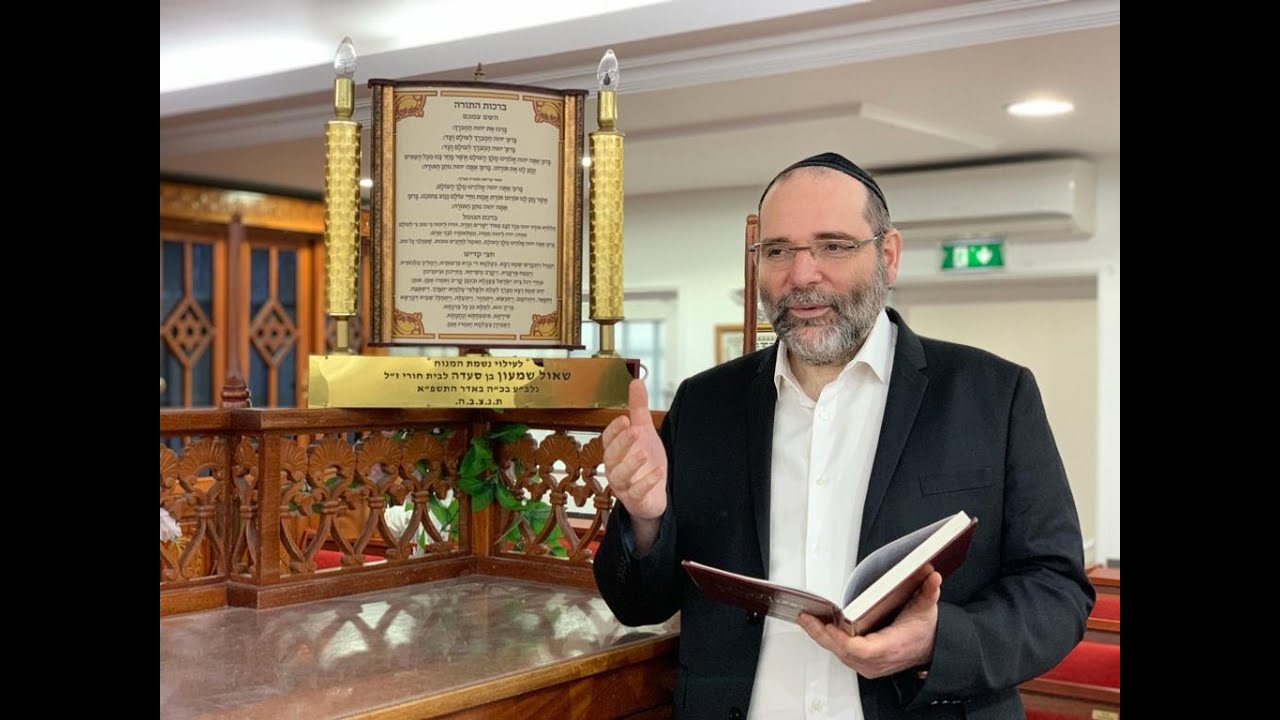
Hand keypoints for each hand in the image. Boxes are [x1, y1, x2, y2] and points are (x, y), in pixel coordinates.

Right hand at [601, 379, 667, 521]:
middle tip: (634, 430)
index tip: (624, 419)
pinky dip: (646, 483)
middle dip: (622, 443)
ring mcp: (624, 486)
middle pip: (612, 456)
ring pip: (620, 476)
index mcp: (614, 451)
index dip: (614, 430)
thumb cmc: (645, 462)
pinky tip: (657, 472)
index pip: (608, 440)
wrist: (654, 495)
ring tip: (643, 454)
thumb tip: (635, 380)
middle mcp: (614, 468)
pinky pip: (636, 493)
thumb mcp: (645, 432)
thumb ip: (638, 408)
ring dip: (630, 464)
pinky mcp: (636, 500)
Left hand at [797, 571, 941, 678]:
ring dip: (821, 637)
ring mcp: (869, 665)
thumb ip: (929, 593)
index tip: (828, 626)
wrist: (930, 649)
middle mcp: (878, 661)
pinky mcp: (863, 665)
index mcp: (891, 647)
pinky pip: (841, 654)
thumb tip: (933, 577)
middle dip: (821, 634)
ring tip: (806, 619)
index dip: (842, 639)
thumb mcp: (927, 610)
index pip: (861, 649)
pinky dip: (828, 640)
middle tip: (806, 617)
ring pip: (839, 654)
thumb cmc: (924, 632)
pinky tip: (817, 627)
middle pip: (843, 651)